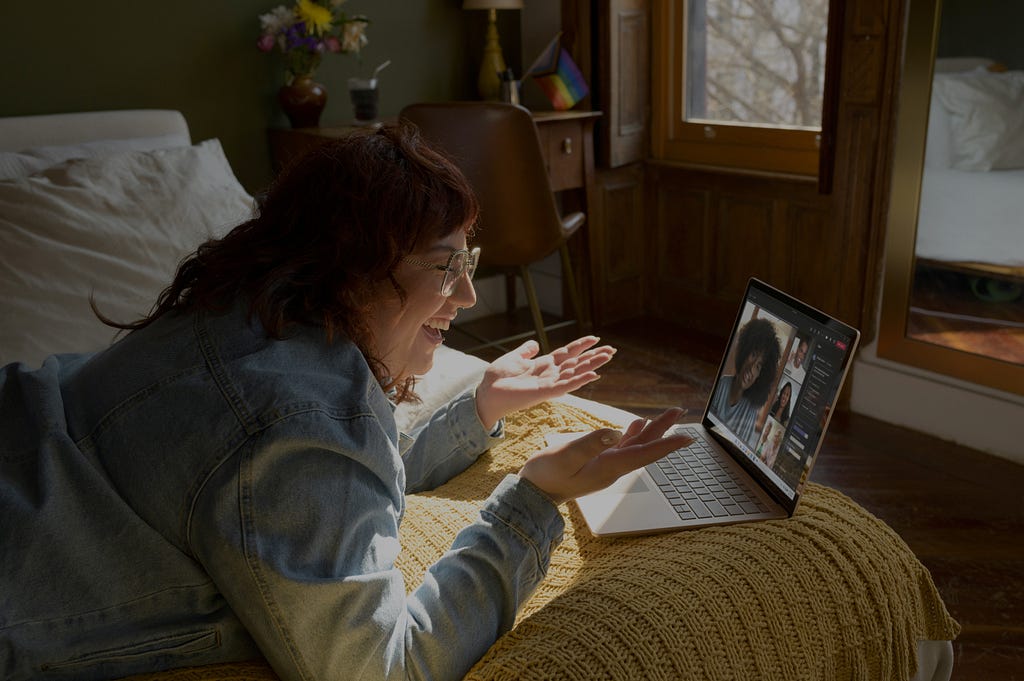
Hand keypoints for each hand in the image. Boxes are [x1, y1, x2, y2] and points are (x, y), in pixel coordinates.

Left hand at [475, 336, 615, 429]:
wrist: (486, 394)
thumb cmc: (497, 379)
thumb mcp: (513, 358)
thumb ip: (525, 351)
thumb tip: (534, 343)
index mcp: (543, 366)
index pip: (566, 354)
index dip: (580, 346)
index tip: (595, 338)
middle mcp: (549, 375)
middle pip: (576, 363)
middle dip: (593, 356)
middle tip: (612, 349)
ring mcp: (549, 384)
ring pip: (575, 373)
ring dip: (592, 365)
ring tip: (608, 357)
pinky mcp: (544, 392)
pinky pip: (566, 386)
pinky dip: (580, 380)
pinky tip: (593, 375)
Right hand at [519, 408, 691, 503]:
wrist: (534, 494)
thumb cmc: (546, 476)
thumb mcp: (565, 457)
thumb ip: (590, 444)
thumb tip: (616, 432)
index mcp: (608, 467)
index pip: (644, 454)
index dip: (666, 445)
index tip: (687, 438)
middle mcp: (613, 468)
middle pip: (645, 447)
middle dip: (664, 430)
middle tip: (679, 411)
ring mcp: (606, 466)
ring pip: (636, 445)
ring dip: (653, 430)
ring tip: (667, 414)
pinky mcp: (598, 463)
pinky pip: (623, 447)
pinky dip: (633, 434)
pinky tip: (637, 424)